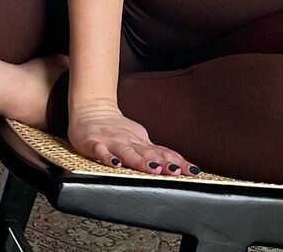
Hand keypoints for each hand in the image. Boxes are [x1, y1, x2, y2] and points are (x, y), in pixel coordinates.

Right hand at [68, 102, 199, 176]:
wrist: (91, 110)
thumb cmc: (116, 129)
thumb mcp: (138, 139)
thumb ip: (154, 153)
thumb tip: (177, 165)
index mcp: (141, 142)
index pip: (163, 152)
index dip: (177, 162)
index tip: (192, 171)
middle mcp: (129, 141)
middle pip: (148, 153)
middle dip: (163, 163)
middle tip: (176, 172)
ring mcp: (112, 142)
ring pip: (128, 152)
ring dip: (140, 161)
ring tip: (153, 169)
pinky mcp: (94, 143)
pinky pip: (100, 151)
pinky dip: (108, 157)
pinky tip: (115, 164)